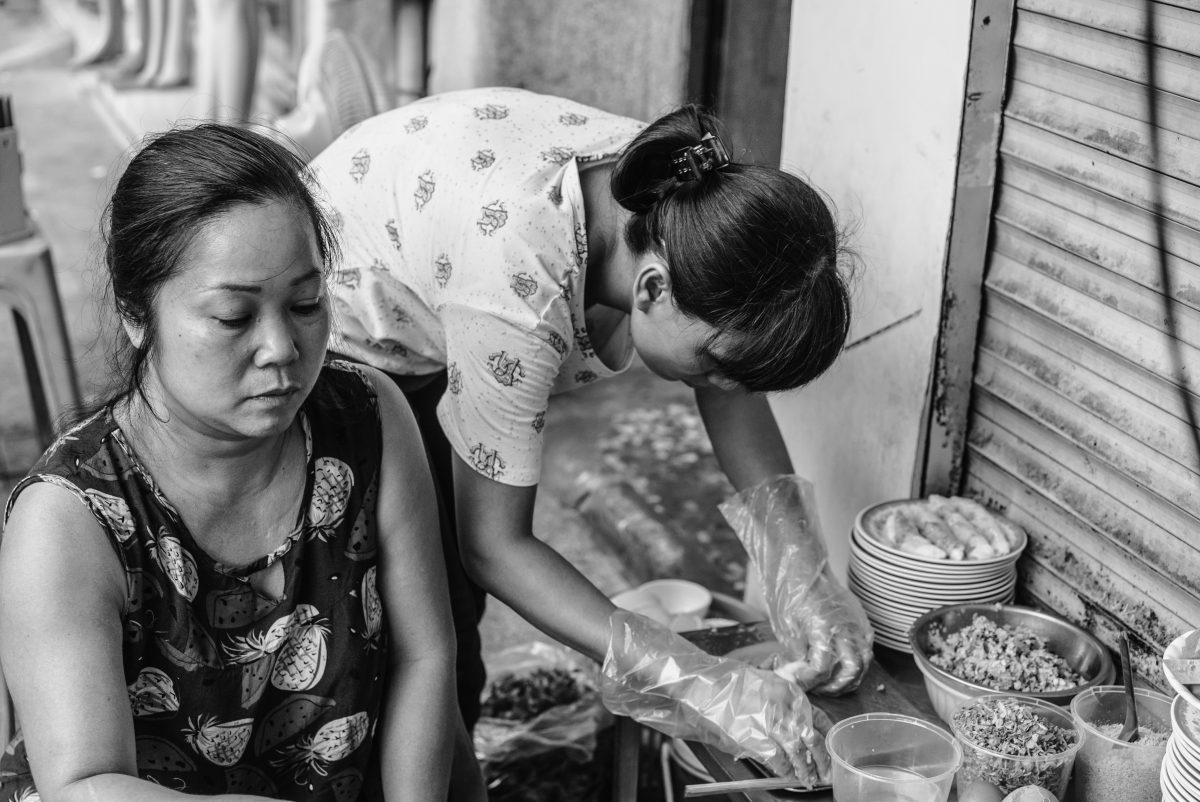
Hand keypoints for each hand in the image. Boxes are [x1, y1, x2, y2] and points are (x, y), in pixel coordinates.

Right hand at [600, 610, 832, 786]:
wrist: (701, 685)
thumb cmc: (727, 682)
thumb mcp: (763, 677)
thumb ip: (783, 690)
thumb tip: (795, 712)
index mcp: (789, 690)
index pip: (819, 717)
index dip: (826, 738)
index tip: (830, 749)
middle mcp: (785, 706)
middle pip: (812, 739)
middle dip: (822, 760)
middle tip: (826, 773)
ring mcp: (771, 723)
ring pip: (799, 753)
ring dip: (806, 770)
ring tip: (809, 780)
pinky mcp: (756, 739)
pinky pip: (778, 760)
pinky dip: (785, 771)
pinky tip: (787, 775)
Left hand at [770, 572, 871, 695]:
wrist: (803, 567)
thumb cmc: (791, 592)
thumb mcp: (788, 627)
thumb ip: (799, 653)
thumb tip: (802, 674)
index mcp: (824, 628)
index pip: (821, 668)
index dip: (807, 680)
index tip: (796, 682)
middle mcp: (846, 628)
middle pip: (850, 670)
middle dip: (833, 686)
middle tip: (817, 688)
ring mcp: (857, 623)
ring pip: (863, 662)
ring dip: (848, 678)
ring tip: (830, 682)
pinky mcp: (861, 620)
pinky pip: (866, 648)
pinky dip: (856, 662)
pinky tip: (841, 666)